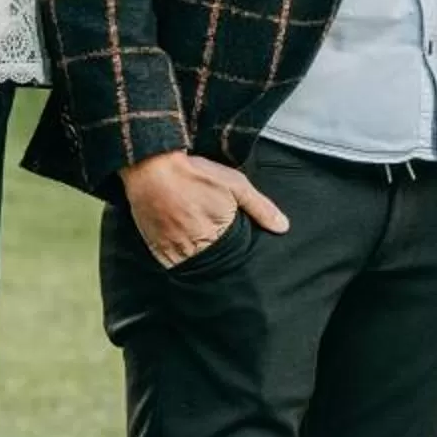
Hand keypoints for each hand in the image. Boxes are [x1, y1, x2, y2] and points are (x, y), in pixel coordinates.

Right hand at [120, 151, 291, 268]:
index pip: (232, 258)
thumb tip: (283, 227)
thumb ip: (260, 208)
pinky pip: (170, 265)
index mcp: (216, 236)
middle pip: (212, 265)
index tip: (235, 248)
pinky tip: (184, 249)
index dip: (235, 254)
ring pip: (191, 268)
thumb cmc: (196, 175)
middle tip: (216, 246)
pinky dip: (179, 261)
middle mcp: (193, 248)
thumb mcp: (235, 185)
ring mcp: (172, 250)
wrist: (153, 168)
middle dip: (217, 260)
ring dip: (198, 262)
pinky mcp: (155, 248)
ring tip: (201, 248)